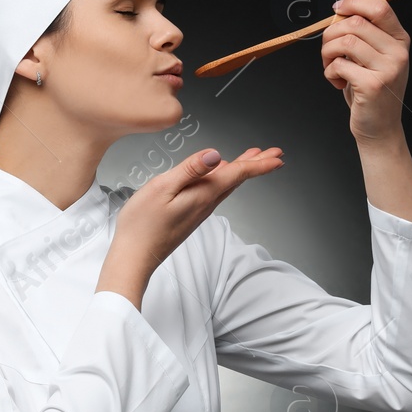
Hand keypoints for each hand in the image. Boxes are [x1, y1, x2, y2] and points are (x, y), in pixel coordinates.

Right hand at [111, 146, 284, 274]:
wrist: (134, 257)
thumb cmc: (142, 224)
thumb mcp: (162, 188)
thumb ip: (190, 170)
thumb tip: (215, 155)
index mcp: (203, 195)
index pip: (237, 174)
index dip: (259, 163)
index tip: (277, 155)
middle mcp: (206, 204)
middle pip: (237, 180)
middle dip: (257, 165)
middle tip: (275, 154)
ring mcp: (199, 211)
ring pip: (227, 186)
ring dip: (242, 170)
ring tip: (253, 158)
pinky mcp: (190, 215)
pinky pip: (215, 193)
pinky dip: (225, 180)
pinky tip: (222, 175)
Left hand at [322, 0, 410, 145]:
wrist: (379, 127)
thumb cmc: (371, 88)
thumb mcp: (372, 52)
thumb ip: (370, 22)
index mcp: (399, 39)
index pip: (379, 6)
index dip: (353, 2)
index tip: (337, 9)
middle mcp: (398, 52)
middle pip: (355, 23)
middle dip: (330, 33)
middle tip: (328, 50)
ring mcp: (388, 69)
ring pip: (344, 42)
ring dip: (327, 53)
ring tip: (331, 65)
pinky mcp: (373, 85)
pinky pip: (339, 65)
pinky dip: (329, 72)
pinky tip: (336, 81)